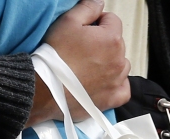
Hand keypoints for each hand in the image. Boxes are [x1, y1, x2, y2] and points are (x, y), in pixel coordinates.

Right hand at [26, 0, 130, 126]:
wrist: (46, 88)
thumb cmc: (55, 57)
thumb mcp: (68, 22)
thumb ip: (87, 8)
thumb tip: (98, 3)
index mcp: (112, 39)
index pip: (113, 21)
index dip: (98, 22)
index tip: (86, 29)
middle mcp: (119, 61)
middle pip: (117, 43)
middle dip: (104, 42)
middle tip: (83, 48)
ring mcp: (117, 81)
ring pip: (121, 65)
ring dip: (110, 63)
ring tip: (90, 65)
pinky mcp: (111, 98)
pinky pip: (123, 90)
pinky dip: (117, 84)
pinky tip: (104, 81)